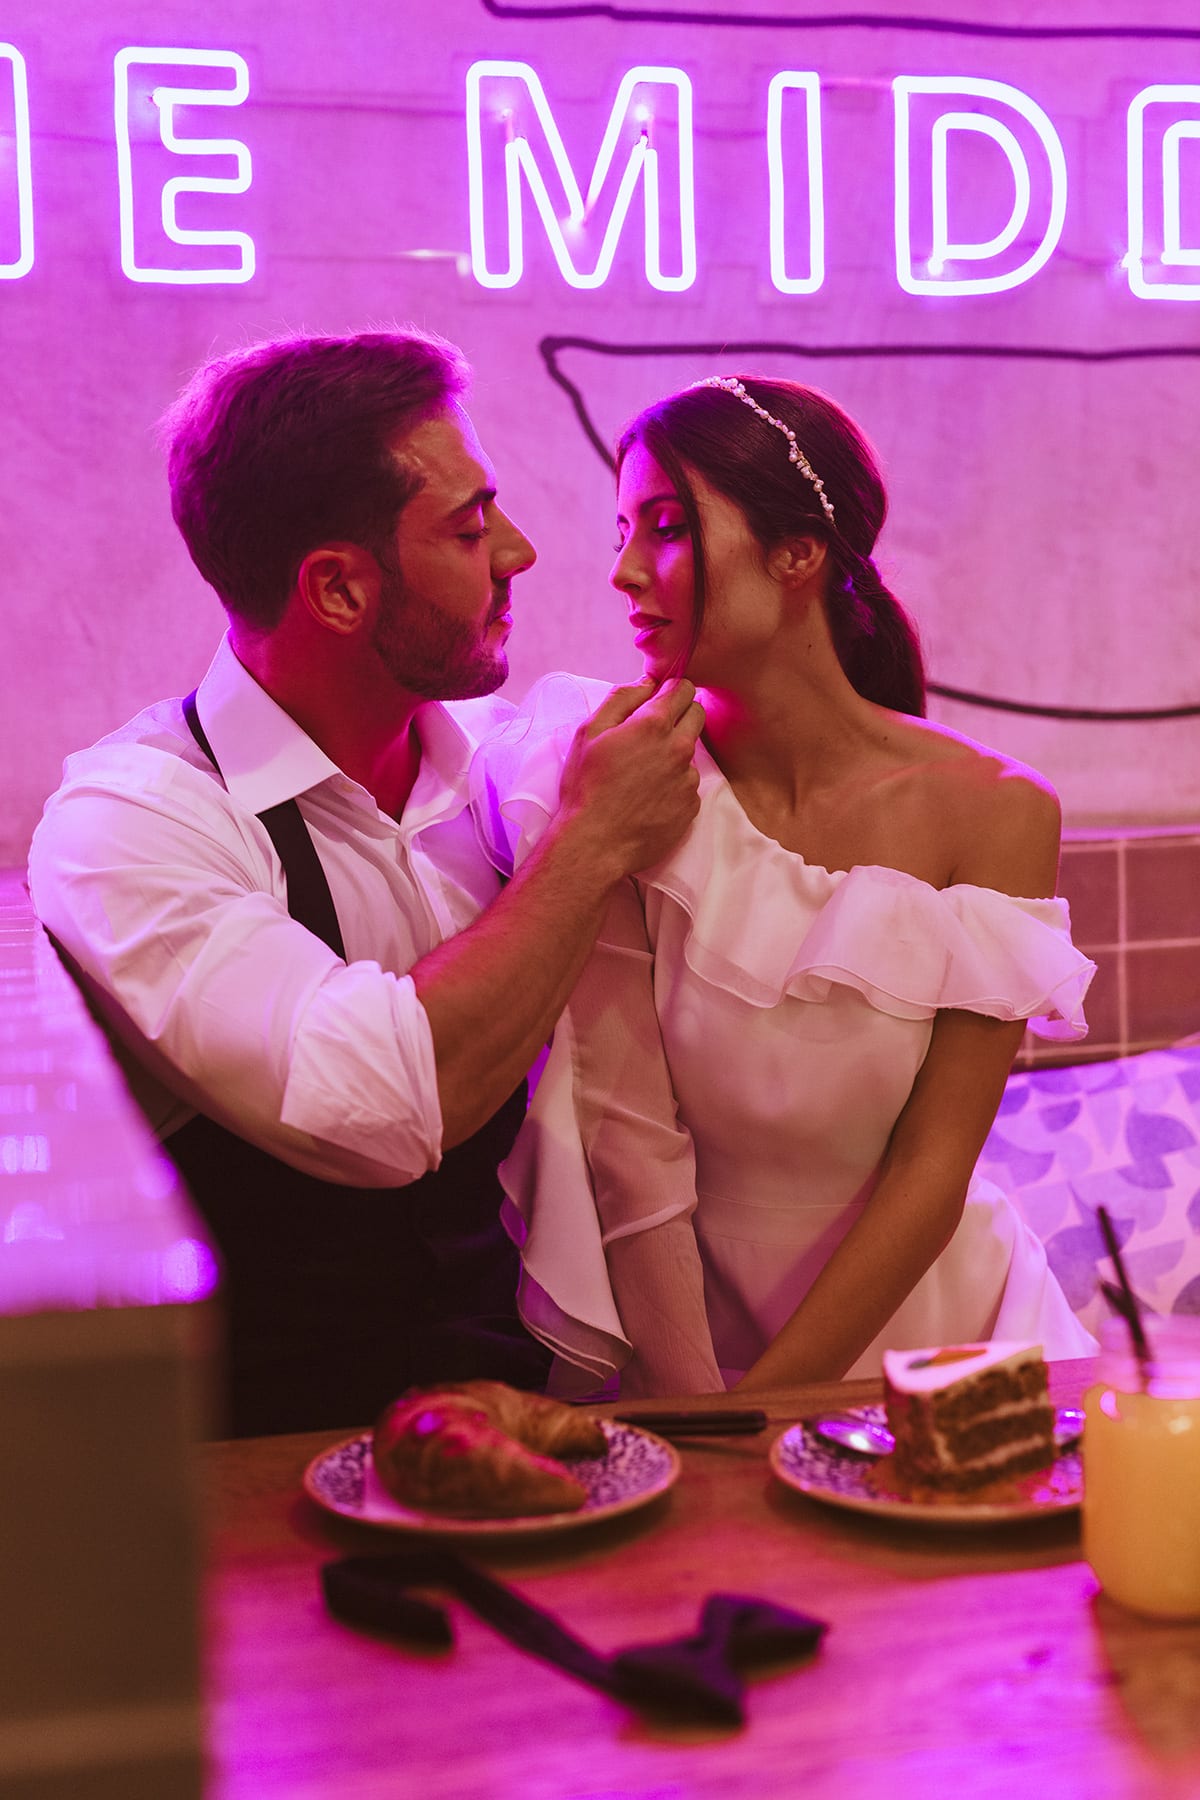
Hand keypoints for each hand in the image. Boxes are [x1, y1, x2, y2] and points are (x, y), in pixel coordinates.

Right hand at [557, 677, 703, 878]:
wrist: (595, 843)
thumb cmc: (586, 786)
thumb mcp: (590, 732)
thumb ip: (622, 698)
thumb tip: (647, 681)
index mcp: (654, 725)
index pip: (683, 688)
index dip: (671, 690)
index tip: (659, 699)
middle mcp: (679, 748)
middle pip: (697, 714)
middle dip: (679, 714)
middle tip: (650, 732)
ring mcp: (689, 779)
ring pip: (691, 751)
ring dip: (674, 752)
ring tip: (642, 772)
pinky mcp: (691, 805)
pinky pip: (689, 783)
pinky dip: (674, 783)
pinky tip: (648, 795)